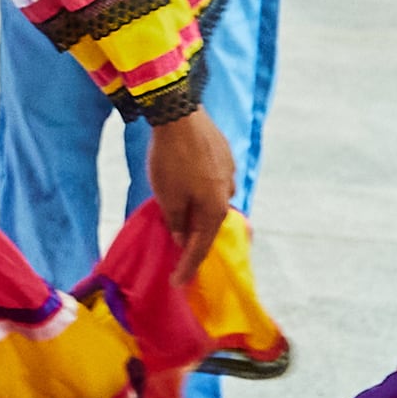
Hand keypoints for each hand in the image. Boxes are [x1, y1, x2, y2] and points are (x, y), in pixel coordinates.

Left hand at [146, 107, 235, 280]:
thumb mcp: (166, 197)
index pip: (200, 247)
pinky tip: (188, 188)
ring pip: (212, 203)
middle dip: (193, 238)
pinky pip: (213, 184)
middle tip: (178, 251)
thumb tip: (181, 237)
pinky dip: (200, 193)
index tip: (177, 282)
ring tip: (180, 216)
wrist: (180, 115)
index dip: (187, 266)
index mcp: (215, 209)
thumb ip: (175, 221)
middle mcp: (228, 194)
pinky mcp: (225, 157)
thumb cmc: (171, 160)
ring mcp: (230, 174)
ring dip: (196, 213)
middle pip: (210, 225)